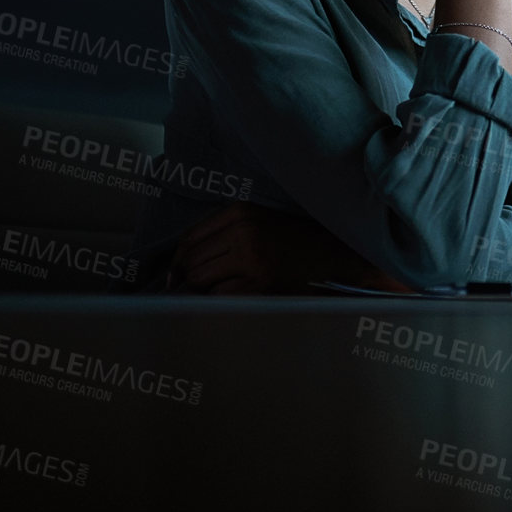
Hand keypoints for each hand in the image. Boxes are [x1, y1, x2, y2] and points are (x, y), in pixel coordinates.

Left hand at [166, 202, 410, 294]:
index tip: (174, 274)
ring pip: (203, 279)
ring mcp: (252, 257)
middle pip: (192, 260)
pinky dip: (220, 299)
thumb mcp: (261, 219)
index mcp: (241, 211)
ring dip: (202, 290)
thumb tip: (185, 261)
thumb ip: (227, 231)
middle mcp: (243, 231)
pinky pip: (223, 295)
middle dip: (186, 277)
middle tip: (187, 289)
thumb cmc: (297, 237)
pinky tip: (233, 296)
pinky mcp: (261, 281)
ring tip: (213, 292)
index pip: (191, 238)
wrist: (336, 252)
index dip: (178, 259)